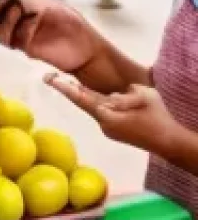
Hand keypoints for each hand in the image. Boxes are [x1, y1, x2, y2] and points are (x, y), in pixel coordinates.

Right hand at [0, 0, 102, 73]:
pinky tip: (30, 23)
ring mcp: (16, 36)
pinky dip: (19, 31)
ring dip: (2, 19)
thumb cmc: (69, 22)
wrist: (86, 47)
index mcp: (13, 6)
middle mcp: (11, 22)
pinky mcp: (25, 49)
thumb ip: (28, 0)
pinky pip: (13, 41)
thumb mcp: (49, 3)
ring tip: (15, 7)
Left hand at [44, 74, 176, 155]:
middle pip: (84, 103)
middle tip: (51, 76)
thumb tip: (110, 98)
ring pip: (95, 109)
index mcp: (108, 115)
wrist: (170, 143)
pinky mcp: (113, 133)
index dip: (65, 89)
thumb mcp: (144, 97)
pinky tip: (107, 100)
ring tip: (79, 85)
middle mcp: (103, 124)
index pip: (82, 99)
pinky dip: (102, 106)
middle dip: (71, 90)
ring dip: (89, 97)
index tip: (50, 79)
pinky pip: (104, 115)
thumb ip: (124, 95)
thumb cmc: (158, 117)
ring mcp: (108, 130)